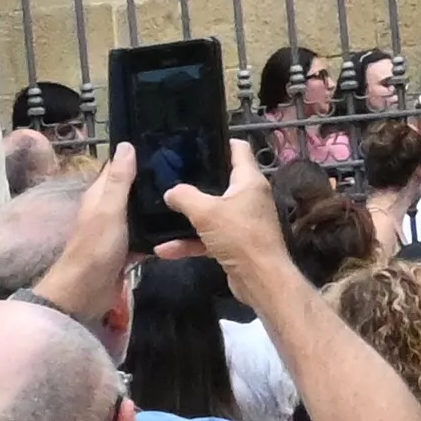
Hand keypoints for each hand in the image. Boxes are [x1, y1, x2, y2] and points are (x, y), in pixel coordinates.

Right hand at [168, 138, 288, 283]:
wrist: (260, 280)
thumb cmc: (239, 236)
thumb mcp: (206, 212)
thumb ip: (184, 196)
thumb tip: (170, 192)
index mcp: (249, 181)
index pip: (238, 150)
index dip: (220, 141)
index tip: (195, 141)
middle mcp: (249, 197)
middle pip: (220, 181)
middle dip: (194, 180)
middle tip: (167, 175)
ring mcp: (242, 221)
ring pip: (210, 213)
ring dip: (187, 217)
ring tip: (159, 213)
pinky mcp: (236, 243)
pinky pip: (208, 237)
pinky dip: (189, 242)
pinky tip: (164, 249)